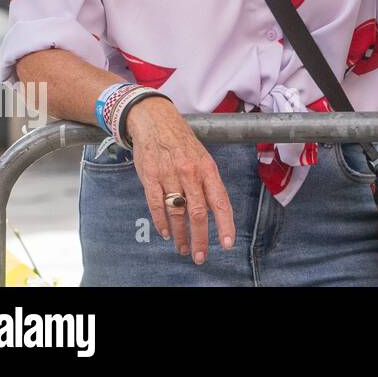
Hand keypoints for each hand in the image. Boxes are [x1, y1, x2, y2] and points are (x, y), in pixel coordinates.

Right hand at [125, 97, 235, 263]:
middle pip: (198, 213)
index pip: (220, 201)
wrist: (156, 121)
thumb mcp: (202, 157)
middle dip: (200, 239)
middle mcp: (190, 173)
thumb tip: (213, 209)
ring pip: (177, 213)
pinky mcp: (150, 178)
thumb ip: (207, 182)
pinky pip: (157, 206)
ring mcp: (169, 176)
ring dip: (181, 235)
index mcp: (207, 168)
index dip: (225, 224)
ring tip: (183, 249)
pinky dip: (162, 223)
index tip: (227, 243)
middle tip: (200, 256)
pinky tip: (167, 234)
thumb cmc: (182, 141)